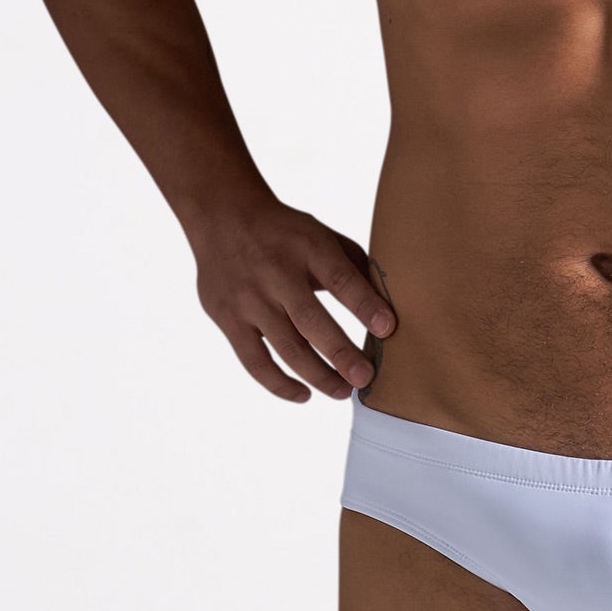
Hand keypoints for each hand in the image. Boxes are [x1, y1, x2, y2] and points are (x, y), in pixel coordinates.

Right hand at [188, 198, 396, 403]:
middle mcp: (276, 273)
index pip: (339, 278)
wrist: (223, 216)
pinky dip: (279, 384)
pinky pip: (255, 361)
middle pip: (311, 321)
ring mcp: (249, 299)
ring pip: (286, 347)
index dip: (364, 305)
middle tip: (366, 378)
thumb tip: (386, 304)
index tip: (388, 328)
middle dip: (341, 353)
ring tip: (343, 392)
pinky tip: (304, 395)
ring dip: (318, 376)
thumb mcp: (321, 234)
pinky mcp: (228, 319)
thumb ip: (352, 265)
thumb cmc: (285, 233)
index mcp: (307, 247)